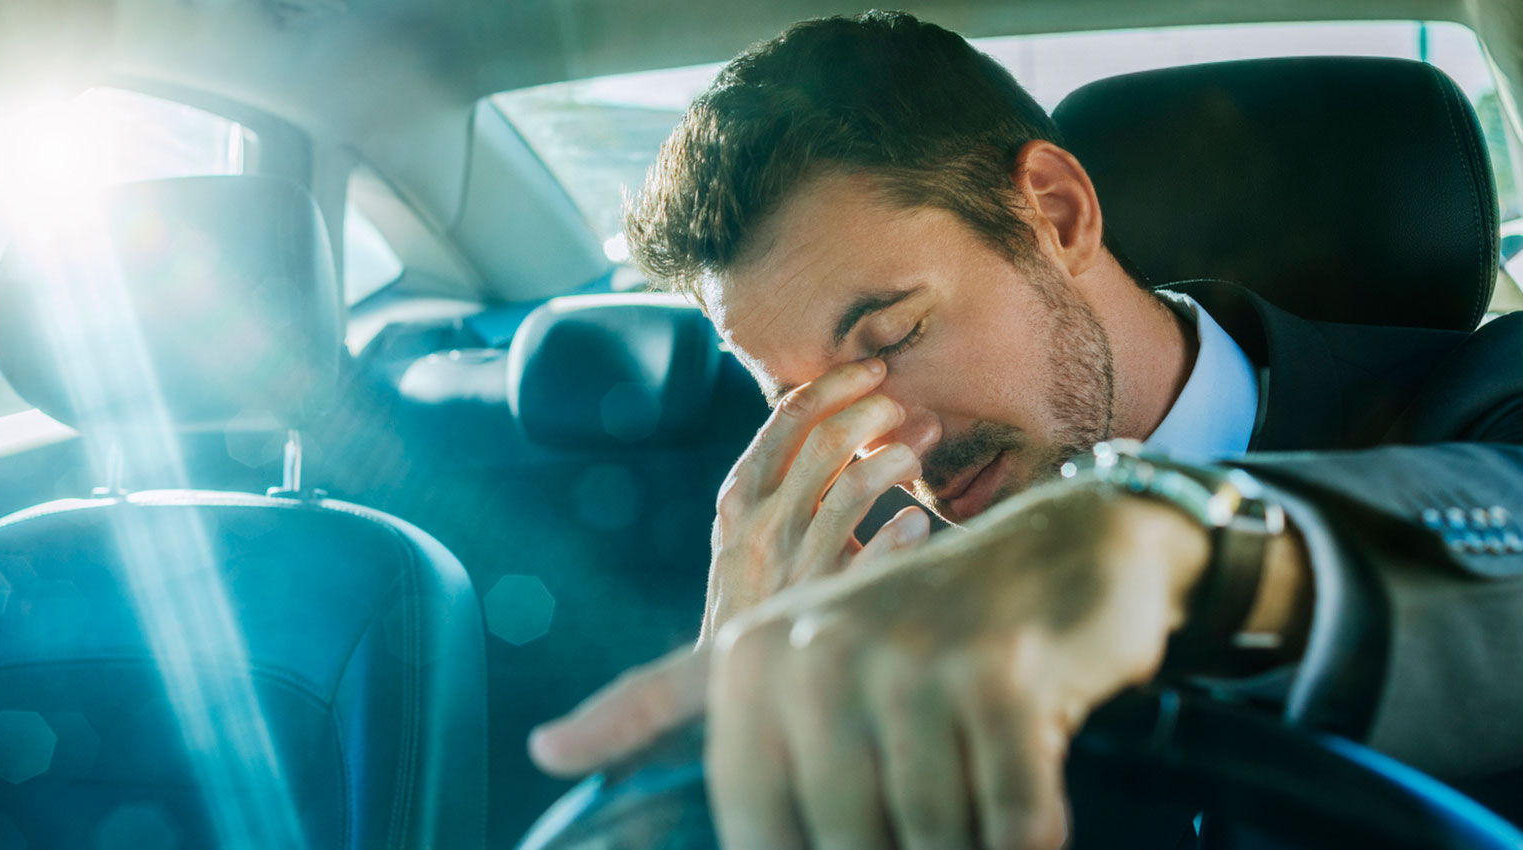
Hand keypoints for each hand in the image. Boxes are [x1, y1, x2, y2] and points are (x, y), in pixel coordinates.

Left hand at [532, 482, 1212, 849]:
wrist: (1070, 550)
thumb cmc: (919, 630)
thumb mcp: (779, 657)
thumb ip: (658, 706)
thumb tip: (542, 752)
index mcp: (746, 656)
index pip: (753, 826)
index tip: (859, 843)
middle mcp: (813, 652)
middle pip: (842, 843)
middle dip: (898, 848)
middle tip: (936, 816)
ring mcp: (908, 661)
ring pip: (931, 842)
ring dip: (968, 838)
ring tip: (984, 785)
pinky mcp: (1001, 678)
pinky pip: (1012, 826)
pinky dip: (1030, 832)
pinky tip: (1034, 804)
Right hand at [703, 357, 930, 640]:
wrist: (730, 682)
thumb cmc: (752, 596)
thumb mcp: (744, 533)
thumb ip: (781, 482)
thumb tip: (845, 419)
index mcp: (739, 498)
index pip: (786, 418)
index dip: (834, 384)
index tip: (872, 370)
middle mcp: (761, 526)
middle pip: (826, 443)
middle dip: (873, 412)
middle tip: (904, 408)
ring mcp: (794, 566)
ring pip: (853, 491)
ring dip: (895, 460)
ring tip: (917, 451)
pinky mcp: (824, 607)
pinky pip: (872, 559)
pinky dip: (900, 535)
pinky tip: (919, 524)